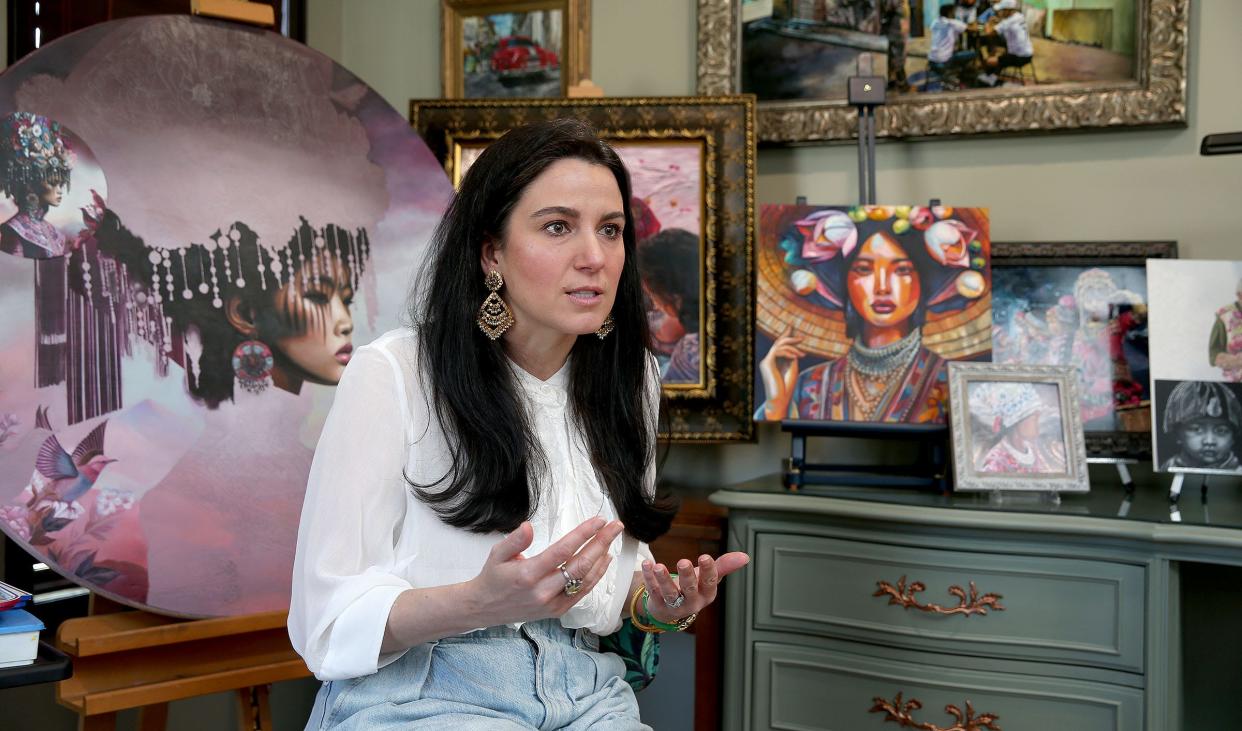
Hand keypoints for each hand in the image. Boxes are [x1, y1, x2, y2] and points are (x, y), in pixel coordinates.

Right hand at [467, 517, 624, 627]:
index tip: (598, 520)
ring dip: (602, 558)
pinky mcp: (557, 611)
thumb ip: (515, 540)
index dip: (583, 534)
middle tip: (615, 526)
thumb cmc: (493, 577)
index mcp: (527, 574)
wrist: (484, 608)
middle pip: (580, 565)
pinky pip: (581, 592)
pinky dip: (596, 576)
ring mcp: (552, 604)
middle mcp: (543, 591)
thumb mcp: (496, 554)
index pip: (562, 551)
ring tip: (612, 539)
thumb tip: (528, 527)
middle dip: (601, 543)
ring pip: (585, 580)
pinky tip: (603, 560)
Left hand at [639, 551, 749, 624]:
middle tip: (682, 562)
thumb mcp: (709, 577)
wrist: (672, 609)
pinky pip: (652, 590)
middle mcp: (692, 602)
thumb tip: (745, 556)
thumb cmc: (694, 588)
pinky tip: (647, 565)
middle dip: (686, 576)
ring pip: (669, 594)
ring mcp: (674, 605)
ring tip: (658, 566)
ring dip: (663, 579)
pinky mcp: (658, 604)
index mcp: (707, 594)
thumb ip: (724, 565)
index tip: (704, 557)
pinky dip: (648, 578)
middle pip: (689, 589)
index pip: (709, 582)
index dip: (708, 570)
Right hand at [758, 325, 804, 418]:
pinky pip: (778, 351)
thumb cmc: (786, 388)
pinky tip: (796, 357)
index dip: (785, 336)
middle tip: (802, 337)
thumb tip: (795, 349)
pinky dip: (788, 352)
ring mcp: (766, 362)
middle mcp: (768, 361)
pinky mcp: (766, 363)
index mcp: (774, 362)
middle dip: (790, 337)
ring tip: (802, 354)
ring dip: (793, 348)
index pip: (779, 346)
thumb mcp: (792, 369)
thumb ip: (792, 358)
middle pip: (778, 343)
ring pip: (779, 346)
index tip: (792, 328)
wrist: (779, 399)